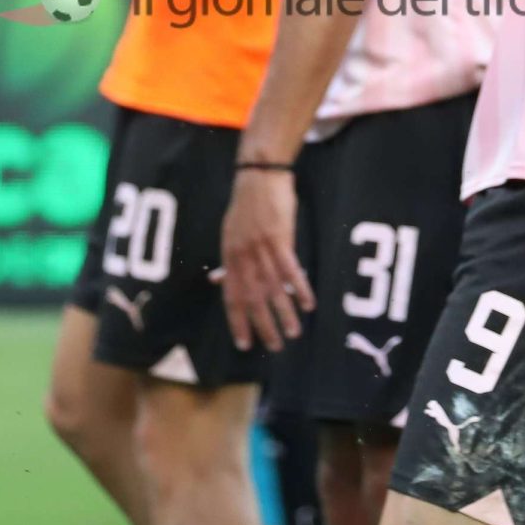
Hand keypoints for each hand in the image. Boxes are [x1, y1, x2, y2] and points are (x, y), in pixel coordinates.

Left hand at [219, 167, 313, 351]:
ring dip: (284, 313)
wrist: (258, 177)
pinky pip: (291, 270)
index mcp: (230, 258)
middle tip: (274, 347)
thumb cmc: (245, 207)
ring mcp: (261, 248)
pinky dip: (300, 288)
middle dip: (264, 326)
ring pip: (273, 289)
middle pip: (253, 299)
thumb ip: (227, 262)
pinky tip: (308, 304)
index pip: (232, 298)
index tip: (244, 344)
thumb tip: (217, 282)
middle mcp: (243, 257)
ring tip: (293, 334)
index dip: (237, 322)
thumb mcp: (229, 234)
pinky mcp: (280, 238)